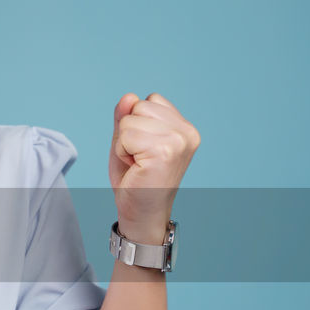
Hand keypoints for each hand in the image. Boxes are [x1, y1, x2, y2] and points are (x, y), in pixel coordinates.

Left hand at [108, 92, 199, 241]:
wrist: (140, 213)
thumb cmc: (135, 180)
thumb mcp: (127, 140)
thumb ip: (126, 116)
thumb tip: (128, 96)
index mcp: (185, 128)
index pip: (150, 100)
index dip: (137, 123)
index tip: (144, 150)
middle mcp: (187, 132)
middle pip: (140, 105)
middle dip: (129, 131)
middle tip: (138, 158)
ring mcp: (178, 141)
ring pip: (130, 119)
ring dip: (124, 142)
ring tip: (137, 163)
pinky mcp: (165, 151)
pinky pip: (126, 134)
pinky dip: (122, 151)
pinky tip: (135, 168)